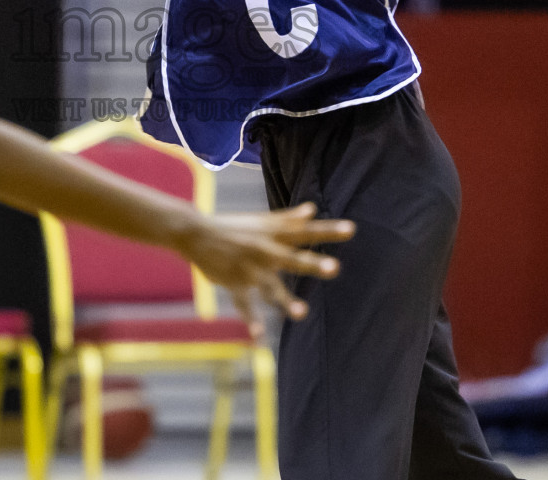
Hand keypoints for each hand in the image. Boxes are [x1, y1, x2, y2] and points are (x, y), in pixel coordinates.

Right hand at [176, 202, 353, 338]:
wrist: (196, 232)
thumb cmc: (233, 226)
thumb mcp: (262, 220)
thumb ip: (288, 219)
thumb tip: (312, 209)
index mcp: (274, 235)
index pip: (306, 232)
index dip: (328, 231)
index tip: (351, 229)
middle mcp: (265, 251)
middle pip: (293, 258)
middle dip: (312, 264)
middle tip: (334, 268)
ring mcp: (250, 269)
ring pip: (270, 287)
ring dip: (285, 300)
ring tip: (302, 314)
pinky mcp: (235, 283)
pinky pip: (244, 304)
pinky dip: (250, 321)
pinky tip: (258, 338)